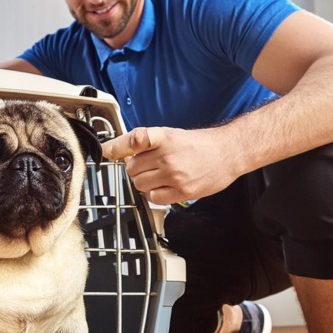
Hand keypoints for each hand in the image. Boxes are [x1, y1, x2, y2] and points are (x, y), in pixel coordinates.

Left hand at [101, 126, 240, 204]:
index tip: (105, 151)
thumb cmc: (198, 145)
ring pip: (139, 184)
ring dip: (144, 182)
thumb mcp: (170, 134)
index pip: (134, 140)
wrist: (227, 153)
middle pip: (132, 168)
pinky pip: (153, 197)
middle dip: (137, 168)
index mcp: (163, 137)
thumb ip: (145, 142)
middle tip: (151, 165)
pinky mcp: (182, 191)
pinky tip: (165, 186)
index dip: (116, 147)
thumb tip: (116, 151)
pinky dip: (154, 194)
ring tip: (160, 175)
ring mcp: (174, 174)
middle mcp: (167, 155)